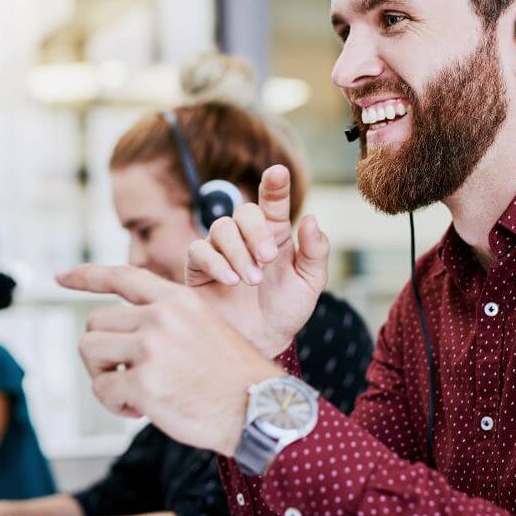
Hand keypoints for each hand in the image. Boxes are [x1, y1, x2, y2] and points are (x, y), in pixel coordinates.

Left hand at [58, 265, 282, 455]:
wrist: (259, 409)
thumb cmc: (232, 376)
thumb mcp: (205, 326)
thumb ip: (166, 320)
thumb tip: (118, 333)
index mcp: (178, 299)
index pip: (121, 276)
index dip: (86, 276)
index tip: (60, 277)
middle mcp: (161, 317)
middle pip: (95, 323)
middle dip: (101, 352)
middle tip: (124, 374)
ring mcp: (151, 349)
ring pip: (90, 351)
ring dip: (102, 375)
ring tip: (131, 391)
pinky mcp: (144, 384)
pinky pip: (102, 390)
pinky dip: (114, 404)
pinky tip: (141, 410)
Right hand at [185, 164, 328, 357]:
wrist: (262, 343)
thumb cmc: (286, 311)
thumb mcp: (310, 283)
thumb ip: (316, 252)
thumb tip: (311, 219)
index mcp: (275, 234)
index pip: (273, 201)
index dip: (275, 184)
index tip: (278, 172)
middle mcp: (246, 237)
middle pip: (244, 211)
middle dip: (256, 231)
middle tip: (268, 259)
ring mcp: (221, 251)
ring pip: (221, 228)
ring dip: (238, 251)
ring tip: (252, 281)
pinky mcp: (199, 269)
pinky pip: (199, 251)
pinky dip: (216, 263)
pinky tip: (231, 281)